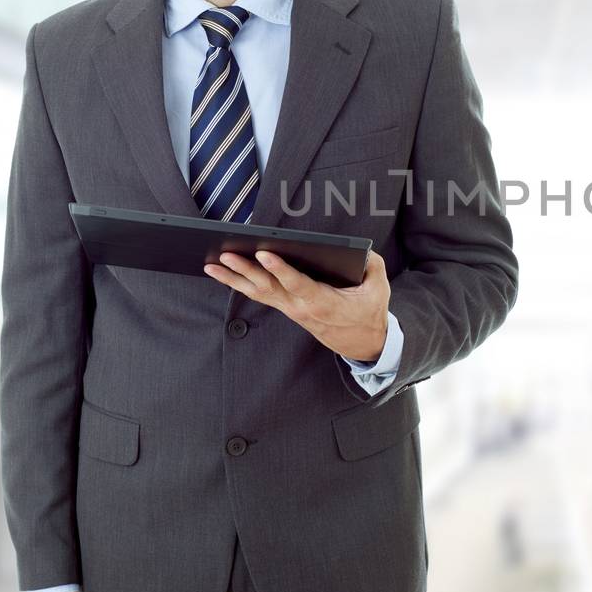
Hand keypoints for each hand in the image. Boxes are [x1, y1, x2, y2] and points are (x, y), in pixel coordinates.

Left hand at [204, 249, 389, 361]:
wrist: (362, 341)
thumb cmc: (369, 311)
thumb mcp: (379, 288)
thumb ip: (371, 264)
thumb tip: (359, 250)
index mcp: (324, 302)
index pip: (297, 284)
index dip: (280, 269)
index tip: (264, 253)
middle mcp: (301, 307)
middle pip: (268, 288)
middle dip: (245, 271)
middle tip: (225, 255)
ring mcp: (291, 310)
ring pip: (258, 293)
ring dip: (233, 279)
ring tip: (212, 264)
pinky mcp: (287, 308)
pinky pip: (260, 295)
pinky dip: (240, 284)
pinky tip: (224, 273)